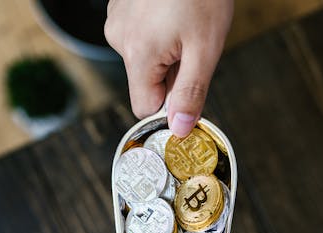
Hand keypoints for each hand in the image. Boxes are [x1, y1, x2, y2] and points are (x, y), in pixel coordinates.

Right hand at [105, 0, 233, 135]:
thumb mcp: (205, 49)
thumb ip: (191, 94)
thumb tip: (179, 130)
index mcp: (137, 54)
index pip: (144, 108)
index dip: (169, 104)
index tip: (187, 85)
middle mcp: (119, 38)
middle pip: (145, 82)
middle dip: (170, 74)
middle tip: (191, 45)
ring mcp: (117, 19)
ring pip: (143, 59)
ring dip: (165, 53)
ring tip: (183, 24)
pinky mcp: (120, 7)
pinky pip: (139, 36)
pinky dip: (158, 32)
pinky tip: (173, 12)